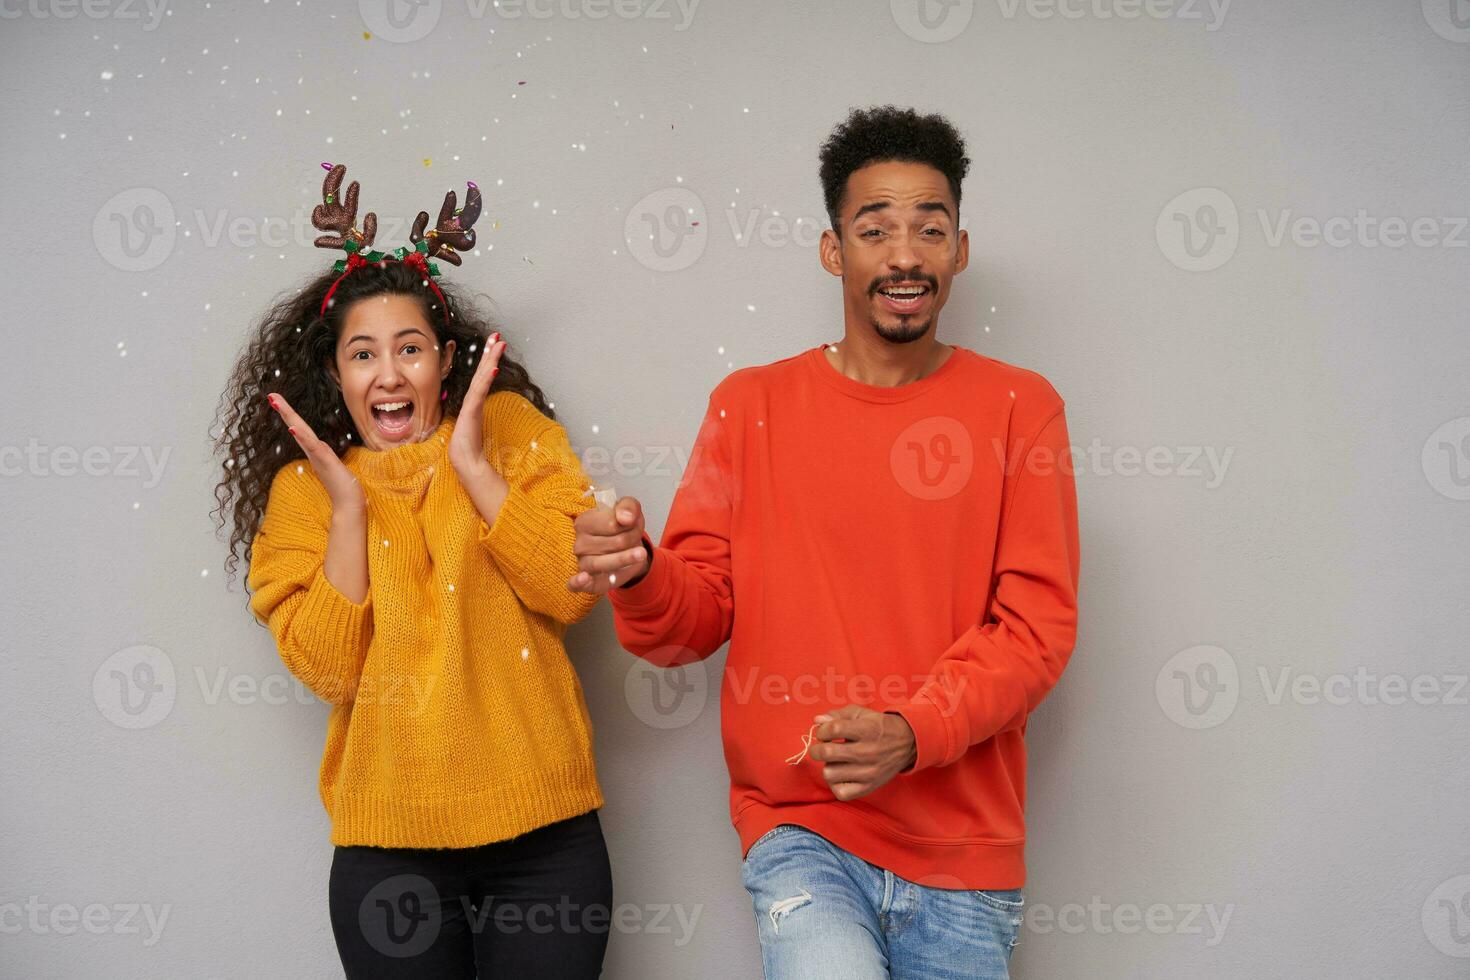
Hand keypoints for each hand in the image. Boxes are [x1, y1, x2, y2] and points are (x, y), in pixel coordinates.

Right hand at [268, 393, 364, 516]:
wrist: (348, 504)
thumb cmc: (343, 487)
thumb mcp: (334, 466)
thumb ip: (325, 456)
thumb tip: (321, 447)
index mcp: (315, 450)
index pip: (300, 428)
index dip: (290, 415)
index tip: (279, 401)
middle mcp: (313, 451)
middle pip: (296, 426)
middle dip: (284, 410)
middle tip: (271, 395)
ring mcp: (317, 455)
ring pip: (301, 432)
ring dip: (289, 416)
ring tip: (276, 402)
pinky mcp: (324, 461)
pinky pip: (312, 446)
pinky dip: (302, 437)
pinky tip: (292, 428)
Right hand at [447, 330, 505, 478]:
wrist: (465, 462)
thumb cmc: (470, 447)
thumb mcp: (478, 427)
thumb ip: (480, 416)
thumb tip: (486, 412)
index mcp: (474, 402)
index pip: (482, 376)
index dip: (488, 360)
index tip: (494, 344)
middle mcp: (472, 400)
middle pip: (482, 371)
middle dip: (489, 353)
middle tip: (497, 335)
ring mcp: (471, 405)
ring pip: (481, 377)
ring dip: (490, 359)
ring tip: (498, 343)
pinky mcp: (471, 412)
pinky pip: (480, 392)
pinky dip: (486, 379)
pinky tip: (494, 368)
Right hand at [568, 496, 649, 593]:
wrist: (627, 550)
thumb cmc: (622, 527)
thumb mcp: (630, 510)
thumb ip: (628, 507)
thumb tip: (625, 518)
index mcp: (584, 522)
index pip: (612, 524)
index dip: (630, 525)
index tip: (633, 524)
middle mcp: (579, 543)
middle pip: (614, 544)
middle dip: (632, 541)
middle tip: (636, 540)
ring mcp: (581, 562)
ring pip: (601, 563)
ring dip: (625, 559)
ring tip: (640, 554)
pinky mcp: (585, 582)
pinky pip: (574, 584)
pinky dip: (577, 582)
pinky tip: (584, 578)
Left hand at [807, 705, 917, 801]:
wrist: (907, 744)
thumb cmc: (879, 727)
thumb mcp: (861, 713)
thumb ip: (837, 715)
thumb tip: (817, 721)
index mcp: (866, 730)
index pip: (833, 729)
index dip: (822, 730)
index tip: (824, 732)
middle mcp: (867, 752)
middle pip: (827, 753)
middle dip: (818, 749)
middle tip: (823, 748)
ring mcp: (868, 772)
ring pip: (829, 773)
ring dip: (828, 766)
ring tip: (837, 761)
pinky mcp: (869, 787)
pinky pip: (841, 792)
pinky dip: (836, 784)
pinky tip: (841, 775)